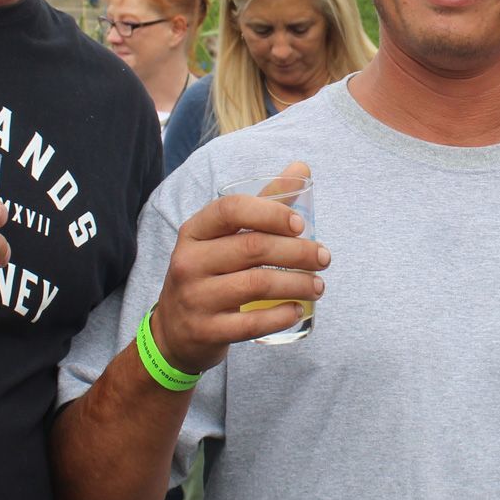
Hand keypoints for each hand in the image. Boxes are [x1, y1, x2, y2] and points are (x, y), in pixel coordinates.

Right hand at [150, 161, 328, 373]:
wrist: (175, 330)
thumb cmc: (210, 273)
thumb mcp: (224, 237)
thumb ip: (262, 205)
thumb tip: (301, 168)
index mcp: (195, 231)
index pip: (230, 209)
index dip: (270, 213)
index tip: (301, 224)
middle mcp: (189, 261)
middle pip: (252, 248)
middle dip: (298, 252)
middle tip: (324, 258)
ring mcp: (195, 298)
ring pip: (256, 285)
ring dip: (296, 284)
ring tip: (319, 286)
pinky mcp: (205, 330)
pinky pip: (250, 324)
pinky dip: (280, 316)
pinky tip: (297, 310)